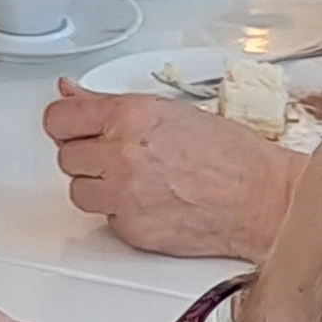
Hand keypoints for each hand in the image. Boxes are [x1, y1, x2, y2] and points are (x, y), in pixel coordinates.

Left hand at [40, 88, 302, 262]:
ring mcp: (124, 194)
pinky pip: (104, 218)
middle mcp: (122, 153)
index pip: (59, 119)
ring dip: (98, 186)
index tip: (71, 128)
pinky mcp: (131, 228)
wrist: (263, 199)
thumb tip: (71, 93)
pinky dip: (120, 212)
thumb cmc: (232, 156)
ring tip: (136, 180)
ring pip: (78, 191)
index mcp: (131, 115)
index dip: (65, 125)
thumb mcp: (171, 111)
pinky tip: (150, 201)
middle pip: (66, 156)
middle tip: (120, 155)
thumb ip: (111, 104)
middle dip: (88, 156)